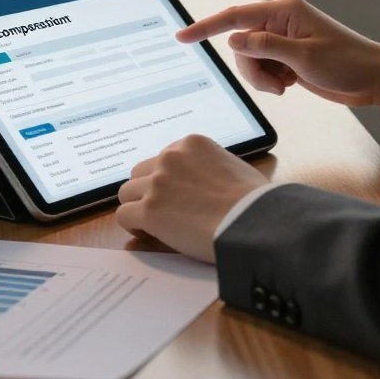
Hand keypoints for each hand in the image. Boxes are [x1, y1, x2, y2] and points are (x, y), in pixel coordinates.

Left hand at [116, 134, 265, 262]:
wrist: (252, 222)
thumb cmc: (254, 201)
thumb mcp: (234, 167)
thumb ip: (210, 167)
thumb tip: (205, 182)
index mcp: (192, 144)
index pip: (163, 158)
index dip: (167, 179)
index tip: (175, 195)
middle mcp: (170, 157)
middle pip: (141, 172)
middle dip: (148, 190)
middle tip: (162, 210)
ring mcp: (158, 183)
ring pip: (127, 193)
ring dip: (138, 207)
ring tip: (153, 224)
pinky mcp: (150, 210)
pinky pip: (125, 215)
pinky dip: (133, 226)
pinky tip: (147, 234)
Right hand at [176, 0, 379, 106]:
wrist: (374, 79)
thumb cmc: (347, 63)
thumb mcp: (303, 58)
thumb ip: (265, 46)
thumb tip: (233, 39)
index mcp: (284, 12)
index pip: (235, 17)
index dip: (206, 27)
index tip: (182, 36)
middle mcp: (280, 21)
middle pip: (241, 44)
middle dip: (251, 68)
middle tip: (276, 84)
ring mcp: (283, 39)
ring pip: (249, 59)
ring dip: (262, 78)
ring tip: (287, 85)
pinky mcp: (287, 55)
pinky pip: (262, 68)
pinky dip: (270, 81)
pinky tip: (292, 84)